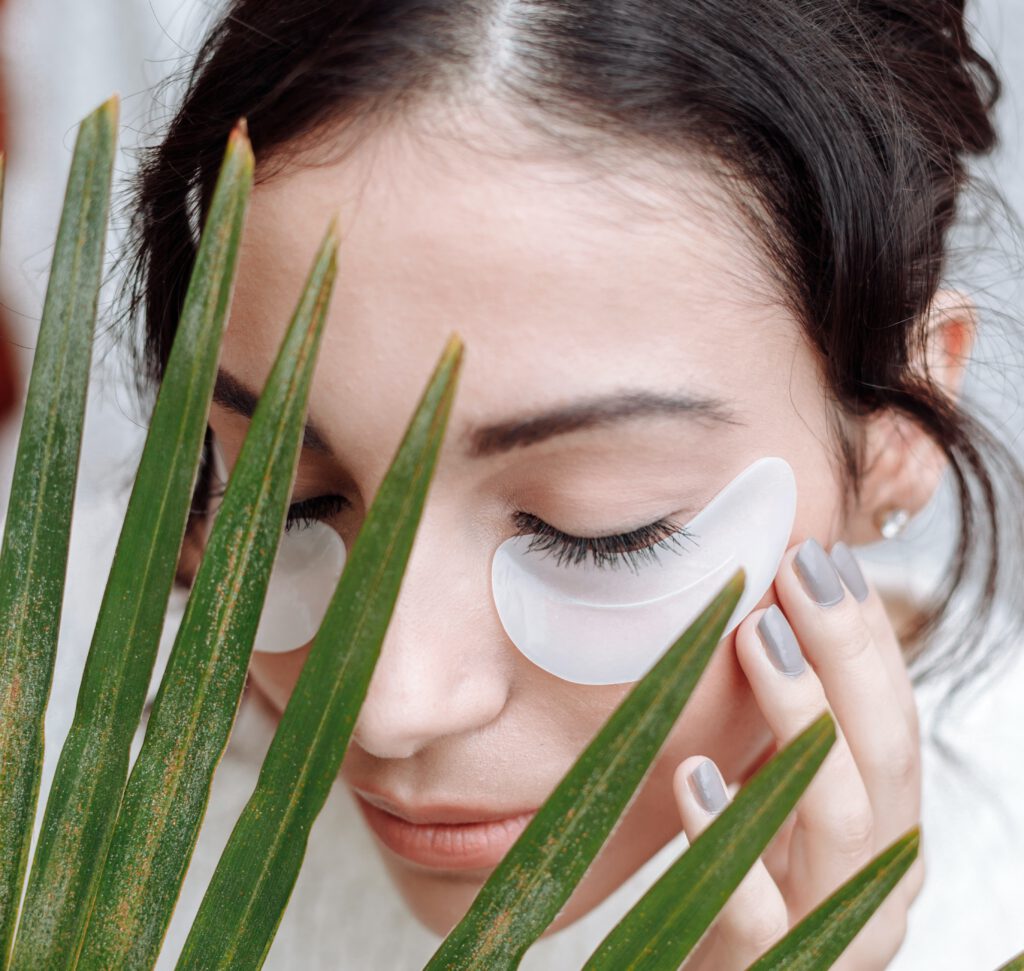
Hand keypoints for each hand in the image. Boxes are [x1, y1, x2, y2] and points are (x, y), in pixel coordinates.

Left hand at [674, 538, 924, 968]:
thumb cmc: (738, 894)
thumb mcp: (775, 804)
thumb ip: (787, 734)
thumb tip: (769, 613)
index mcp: (884, 830)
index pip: (893, 717)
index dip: (867, 636)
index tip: (826, 558)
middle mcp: (878, 881)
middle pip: (884, 754)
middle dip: (846, 652)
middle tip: (799, 569)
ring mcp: (835, 936)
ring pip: (842, 820)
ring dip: (804, 717)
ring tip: (756, 637)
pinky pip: (761, 912)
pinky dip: (729, 835)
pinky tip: (692, 774)